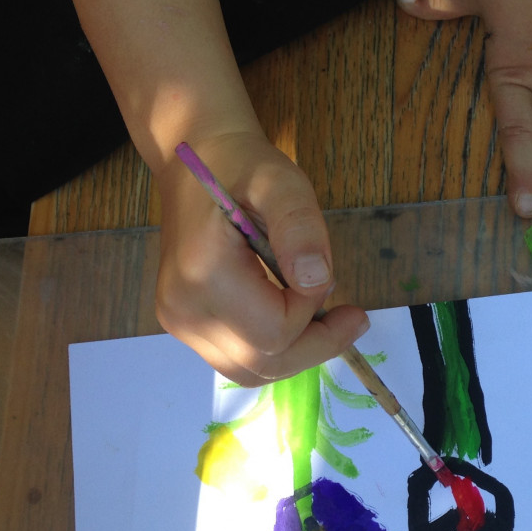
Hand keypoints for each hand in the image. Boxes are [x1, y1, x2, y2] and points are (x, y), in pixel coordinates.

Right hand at [154, 131, 369, 383]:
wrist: (194, 160)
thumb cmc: (241, 167)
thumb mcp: (281, 181)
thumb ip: (300, 227)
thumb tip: (318, 281)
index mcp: (202, 274)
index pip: (273, 333)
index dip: (312, 314)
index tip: (328, 276)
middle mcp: (182, 308)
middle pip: (261, 364)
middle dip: (314, 345)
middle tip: (353, 318)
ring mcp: (178, 321)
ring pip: (248, 370)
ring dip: (296, 353)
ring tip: (327, 321)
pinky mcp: (182, 324)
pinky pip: (235, 358)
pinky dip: (272, 348)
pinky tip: (293, 317)